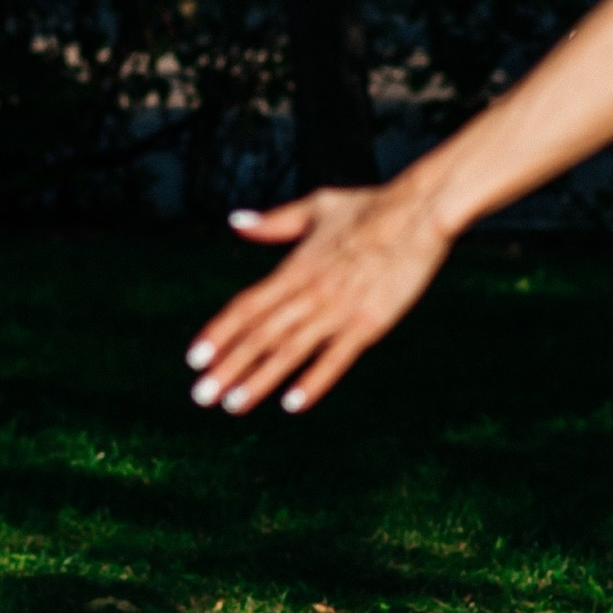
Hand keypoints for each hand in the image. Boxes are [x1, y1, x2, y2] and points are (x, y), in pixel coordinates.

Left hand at [185, 177, 453, 415]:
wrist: (419, 213)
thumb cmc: (370, 206)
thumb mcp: (316, 207)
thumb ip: (273, 222)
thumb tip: (235, 222)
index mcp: (295, 268)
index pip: (247, 306)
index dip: (219, 333)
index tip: (193, 358)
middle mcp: (310, 293)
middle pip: (260, 335)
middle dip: (228, 367)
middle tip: (201, 395)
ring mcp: (339, 311)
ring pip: (290, 352)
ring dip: (259, 380)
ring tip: (233, 405)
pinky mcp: (369, 324)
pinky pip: (335, 360)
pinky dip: (313, 382)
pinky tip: (292, 405)